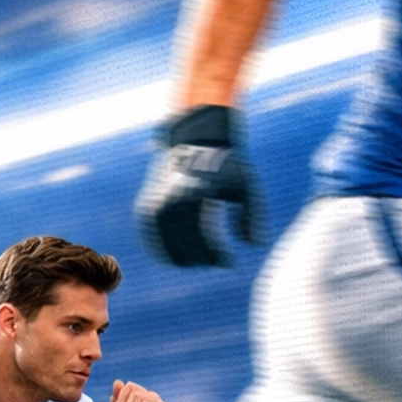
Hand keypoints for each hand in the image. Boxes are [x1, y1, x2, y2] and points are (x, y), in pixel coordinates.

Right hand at [135, 104, 264, 268]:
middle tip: (216, 263)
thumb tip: (255, 245)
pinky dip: (161, 252)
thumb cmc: (226, 163)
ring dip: (181, 260)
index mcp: (193, 194)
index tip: (229, 263)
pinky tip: (176, 261)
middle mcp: (169, 200)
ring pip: (163, 246)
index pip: (202, 238)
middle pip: (183, 245)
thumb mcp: (247, 185)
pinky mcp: (146, 206)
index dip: (216, 256)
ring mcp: (154, 203)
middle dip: (201, 260)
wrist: (194, 138)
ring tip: (199, 263)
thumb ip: (253, 216)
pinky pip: (150, 238)